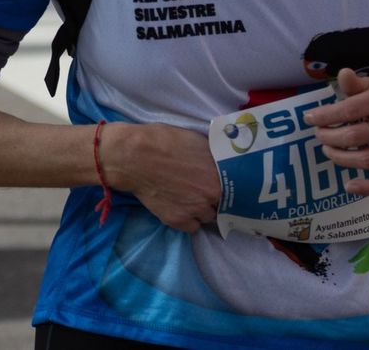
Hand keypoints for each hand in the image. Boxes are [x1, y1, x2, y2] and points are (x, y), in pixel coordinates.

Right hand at [100, 122, 220, 232]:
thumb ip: (213, 157)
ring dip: (201, 209)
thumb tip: (222, 164)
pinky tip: (177, 206)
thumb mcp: (196, 140)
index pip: (236, 189)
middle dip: (213, 197)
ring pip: (208, 216)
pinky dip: (187, 219)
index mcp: (219, 175)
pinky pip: (192, 227)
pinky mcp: (177, 220)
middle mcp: (211, 195)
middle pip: (222, 204)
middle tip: (199, 189)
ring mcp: (195, 210)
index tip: (219, 184)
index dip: (226, 186)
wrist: (132, 156)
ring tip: (186, 198)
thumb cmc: (162, 141)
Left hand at [304, 67, 368, 194]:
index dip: (326, 116)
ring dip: (341, 158)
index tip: (309, 118)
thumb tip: (342, 73)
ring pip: (368, 159)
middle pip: (356, 136)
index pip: (350, 110)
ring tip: (328, 150)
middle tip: (319, 135)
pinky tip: (349, 186)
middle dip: (330, 137)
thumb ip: (356, 83)